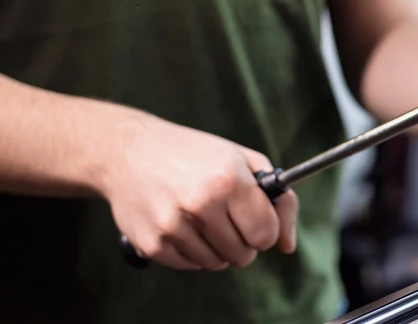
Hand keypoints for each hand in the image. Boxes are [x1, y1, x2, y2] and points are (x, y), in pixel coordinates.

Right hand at [100, 109, 298, 270]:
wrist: (129, 151)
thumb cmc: (194, 154)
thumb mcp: (242, 160)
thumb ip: (278, 200)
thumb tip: (288, 246)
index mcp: (229, 180)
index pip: (266, 234)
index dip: (266, 231)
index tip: (257, 221)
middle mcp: (201, 203)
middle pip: (244, 254)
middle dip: (243, 241)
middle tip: (228, 218)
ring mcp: (173, 225)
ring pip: (217, 263)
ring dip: (217, 247)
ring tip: (203, 218)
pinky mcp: (152, 243)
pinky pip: (190, 265)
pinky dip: (192, 252)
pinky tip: (183, 225)